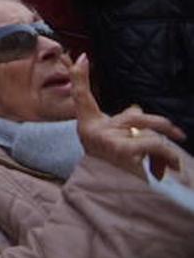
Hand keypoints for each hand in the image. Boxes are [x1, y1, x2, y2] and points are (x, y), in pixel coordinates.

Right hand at [72, 54, 185, 178]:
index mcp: (90, 127)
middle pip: (135, 116)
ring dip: (166, 153)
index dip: (79, 75)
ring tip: (172, 167)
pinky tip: (170, 170)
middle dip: (162, 125)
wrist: (105, 200)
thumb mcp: (111, 149)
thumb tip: (136, 109)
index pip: (82, 96)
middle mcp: (94, 131)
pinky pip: (154, 144)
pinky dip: (167, 157)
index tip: (82, 56)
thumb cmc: (109, 173)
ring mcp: (108, 140)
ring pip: (149, 135)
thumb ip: (123, 127)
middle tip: (178, 134)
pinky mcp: (123, 151)